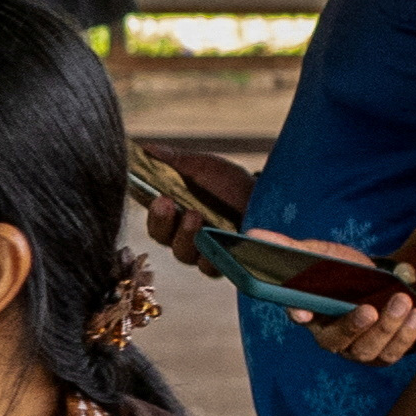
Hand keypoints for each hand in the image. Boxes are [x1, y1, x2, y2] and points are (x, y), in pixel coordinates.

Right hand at [129, 139, 252, 264]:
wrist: (269, 199)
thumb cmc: (231, 184)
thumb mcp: (202, 167)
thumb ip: (174, 162)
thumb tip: (146, 149)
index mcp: (172, 212)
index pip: (151, 215)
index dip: (149, 210)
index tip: (155, 196)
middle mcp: (181, 235)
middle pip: (161, 236)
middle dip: (162, 221)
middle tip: (166, 202)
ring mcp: (201, 251)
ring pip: (183, 253)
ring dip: (185, 235)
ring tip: (195, 215)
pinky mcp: (222, 263)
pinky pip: (209, 266)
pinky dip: (210, 254)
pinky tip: (216, 241)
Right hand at [254, 234, 415, 364]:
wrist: (384, 282)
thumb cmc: (346, 271)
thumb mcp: (321, 254)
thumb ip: (292, 247)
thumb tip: (254, 232)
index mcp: (309, 313)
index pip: (298, 315)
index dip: (299, 314)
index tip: (302, 311)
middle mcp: (331, 338)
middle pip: (338, 341)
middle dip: (356, 325)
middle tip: (372, 307)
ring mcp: (358, 349)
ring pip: (369, 349)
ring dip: (388, 328)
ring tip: (404, 303)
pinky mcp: (384, 354)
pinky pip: (395, 352)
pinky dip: (408, 334)